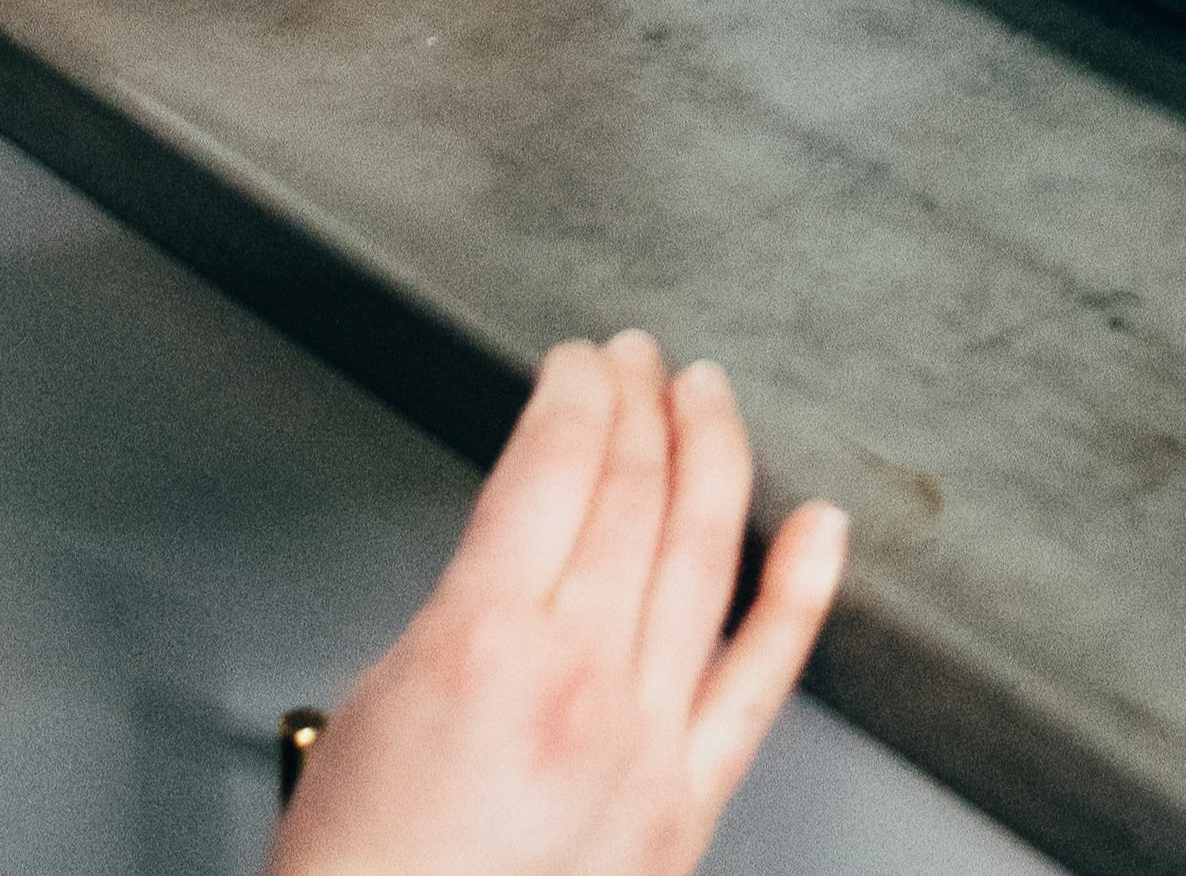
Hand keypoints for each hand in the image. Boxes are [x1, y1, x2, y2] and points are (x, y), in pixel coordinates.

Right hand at [273, 336, 844, 875]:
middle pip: (633, 494)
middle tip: (638, 360)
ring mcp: (646, 742)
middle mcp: (580, 682)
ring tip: (709, 399)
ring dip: (710, 456)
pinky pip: (762, 679)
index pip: (555, 462)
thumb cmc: (364, 872)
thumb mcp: (378, 696)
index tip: (577, 363)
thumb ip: (463, 614)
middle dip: (640, 403)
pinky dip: (801, 593)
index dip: (573, 391)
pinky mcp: (686, 803)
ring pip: (702, 556)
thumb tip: (520, 560)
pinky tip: (822, 529)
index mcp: (484, 642)